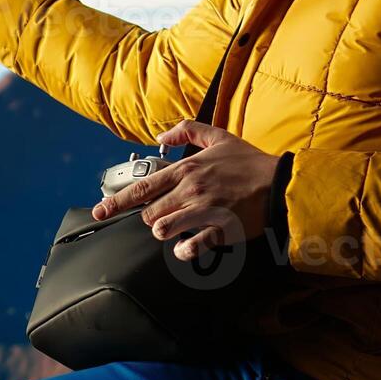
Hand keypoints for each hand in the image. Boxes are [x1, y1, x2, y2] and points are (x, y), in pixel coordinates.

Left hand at [88, 120, 277, 261]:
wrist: (280, 185)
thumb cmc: (250, 163)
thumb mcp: (219, 136)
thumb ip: (187, 130)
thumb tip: (161, 135)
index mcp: (186, 169)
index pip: (142, 186)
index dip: (116, 201)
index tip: (100, 210)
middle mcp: (190, 190)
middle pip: (150, 213)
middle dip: (152, 218)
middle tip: (165, 215)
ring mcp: (204, 211)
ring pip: (164, 229)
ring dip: (166, 232)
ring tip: (178, 228)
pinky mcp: (219, 230)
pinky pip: (191, 246)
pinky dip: (184, 250)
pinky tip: (187, 247)